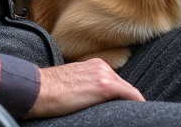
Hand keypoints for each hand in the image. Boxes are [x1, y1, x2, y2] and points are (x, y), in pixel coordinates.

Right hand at [26, 59, 144, 117]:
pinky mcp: (104, 86)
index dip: (122, 97)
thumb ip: (85, 86)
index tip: (126, 107)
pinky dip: (137, 102)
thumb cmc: (49, 90)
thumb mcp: (71, 83)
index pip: (115, 83)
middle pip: (123, 87)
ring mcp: (104, 74)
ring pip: (126, 91)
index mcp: (94, 65)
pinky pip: (129, 94)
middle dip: (127, 101)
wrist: (38, 89)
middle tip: (134, 114)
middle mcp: (101, 66)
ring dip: (130, 103)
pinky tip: (142, 108)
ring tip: (135, 115)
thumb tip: (90, 99)